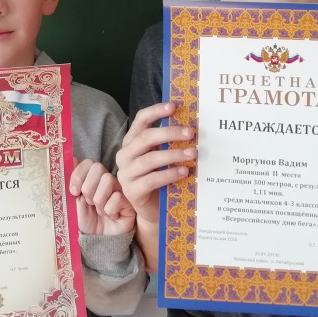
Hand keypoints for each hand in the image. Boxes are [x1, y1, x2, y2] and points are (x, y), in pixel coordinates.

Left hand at [70, 158, 134, 235]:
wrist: (97, 240)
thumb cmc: (86, 221)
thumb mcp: (74, 201)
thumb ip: (74, 181)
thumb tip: (72, 158)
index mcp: (93, 178)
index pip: (88, 163)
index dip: (78, 175)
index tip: (73, 191)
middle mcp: (108, 180)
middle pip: (98, 168)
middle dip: (88, 188)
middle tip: (89, 202)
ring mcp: (120, 189)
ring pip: (107, 181)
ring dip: (99, 201)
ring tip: (99, 211)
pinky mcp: (129, 202)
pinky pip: (117, 198)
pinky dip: (109, 211)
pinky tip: (111, 217)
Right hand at [115, 102, 195, 226]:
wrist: (153, 210)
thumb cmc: (160, 179)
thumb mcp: (164, 157)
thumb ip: (170, 143)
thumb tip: (191, 126)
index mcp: (132, 142)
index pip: (140, 120)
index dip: (155, 111)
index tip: (174, 106)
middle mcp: (125, 155)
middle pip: (145, 138)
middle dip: (169, 133)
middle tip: (190, 133)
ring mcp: (126, 174)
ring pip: (149, 159)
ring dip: (173, 154)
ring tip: (192, 153)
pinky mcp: (132, 192)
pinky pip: (151, 180)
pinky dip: (169, 174)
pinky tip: (184, 171)